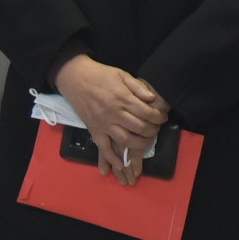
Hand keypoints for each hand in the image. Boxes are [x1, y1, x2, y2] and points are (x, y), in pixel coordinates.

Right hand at [55, 57, 162, 173]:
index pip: (147, 112)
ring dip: (140, 144)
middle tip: (157, 128)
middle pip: (140, 127)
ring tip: (147, 142)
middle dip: (153, 130)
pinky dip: (113, 159)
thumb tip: (153, 99)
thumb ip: (138, 87)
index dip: (159, 117)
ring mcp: (103, 124)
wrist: (75, 78)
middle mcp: (114, 113)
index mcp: (123, 98)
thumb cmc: (101, 75)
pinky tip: (122, 165)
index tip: (163, 117)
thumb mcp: (122, 74)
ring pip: (126, 140)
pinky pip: (104, 148)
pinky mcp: (94, 131)